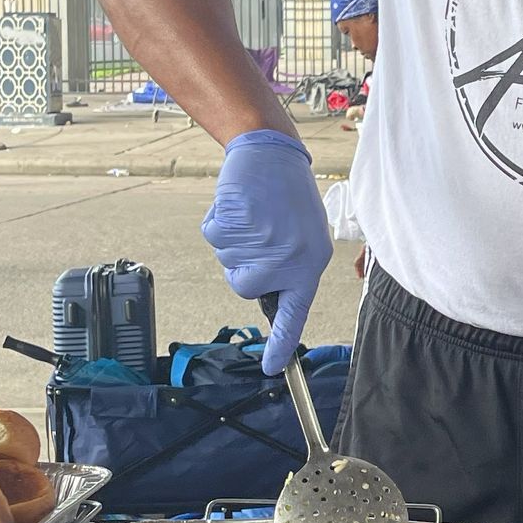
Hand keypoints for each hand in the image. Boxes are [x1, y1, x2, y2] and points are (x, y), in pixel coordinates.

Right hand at [200, 129, 332, 375]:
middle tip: (259, 234)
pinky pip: (213, 237)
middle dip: (242, 266)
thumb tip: (273, 299)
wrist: (271, 151)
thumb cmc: (288, 196)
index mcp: (309, 262)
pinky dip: (218, 221)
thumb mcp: (304, 236)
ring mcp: (261, 240)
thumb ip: (291, 268)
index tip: (272, 370)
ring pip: (227, 261)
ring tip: (254, 213)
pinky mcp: (235, 221)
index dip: (281, 344)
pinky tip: (239, 203)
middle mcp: (287, 256)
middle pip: (245, 287)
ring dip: (232, 240)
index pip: (295, 314)